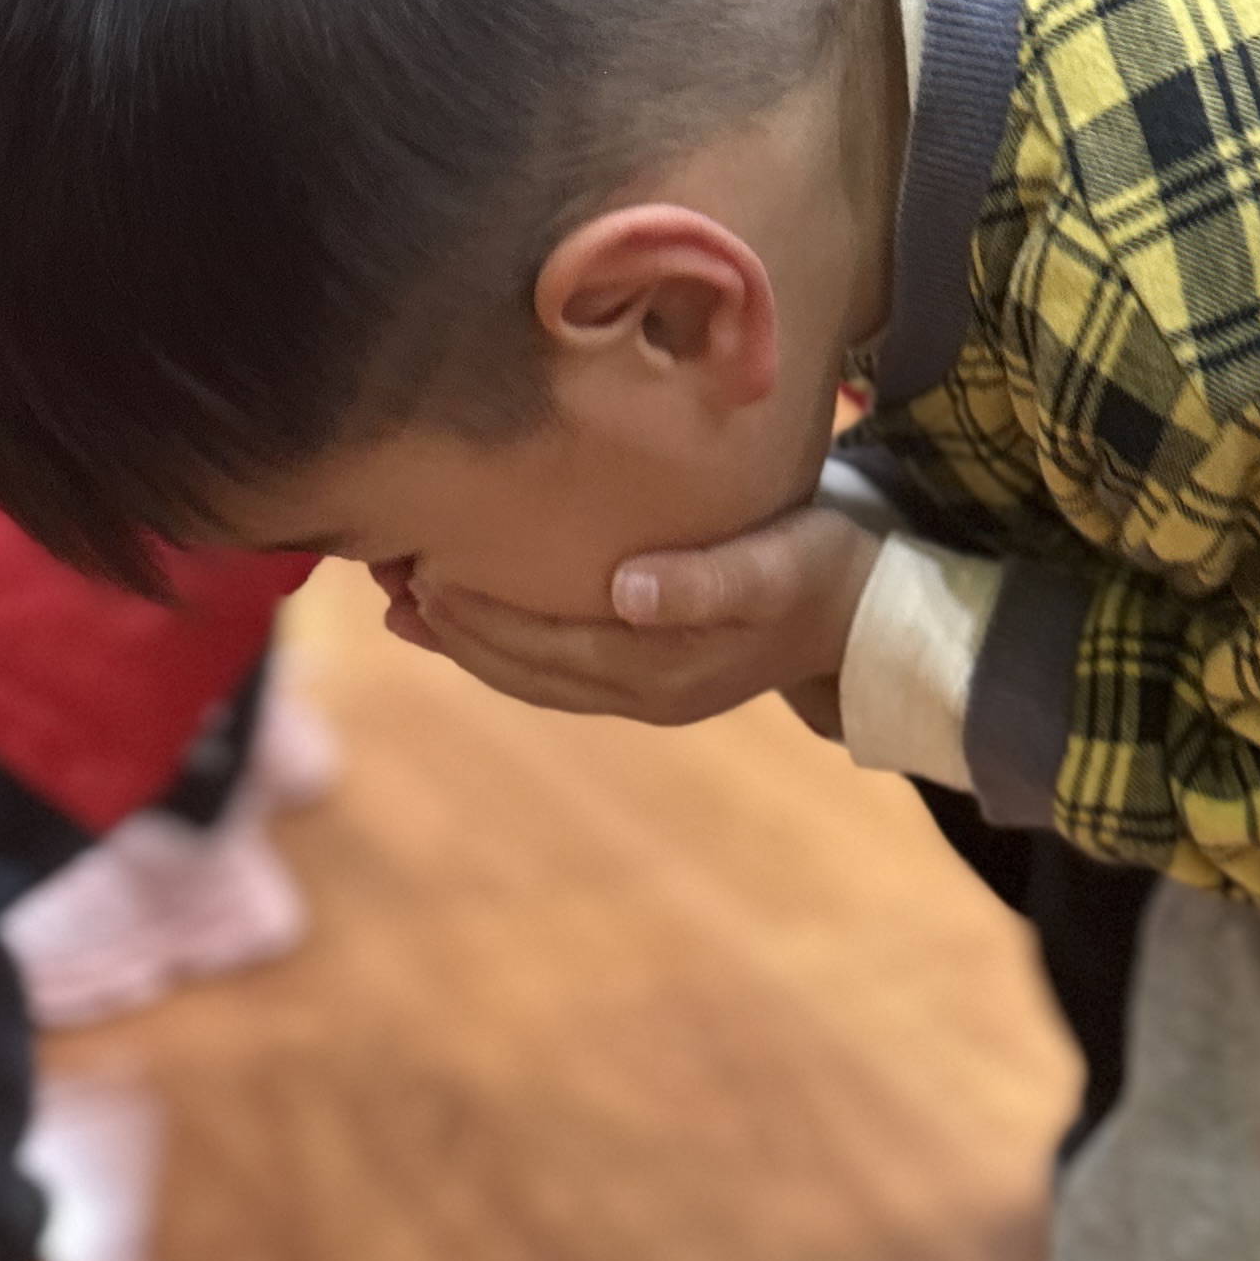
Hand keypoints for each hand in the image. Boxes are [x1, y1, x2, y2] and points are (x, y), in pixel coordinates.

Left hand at [399, 504, 878, 732]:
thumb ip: (705, 580)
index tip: (422, 571)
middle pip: (523, 671)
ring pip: (532, 677)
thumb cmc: (824, 571)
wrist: (875, 616)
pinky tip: (467, 617)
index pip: (546, 649)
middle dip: (451, 629)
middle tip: (385, 573)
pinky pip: (556, 671)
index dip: (479, 617)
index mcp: (663, 671)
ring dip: (465, 643)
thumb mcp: (777, 566)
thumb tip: (625, 591)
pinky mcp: (651, 677)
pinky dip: (503, 647)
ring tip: (402, 602)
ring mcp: (645, 693)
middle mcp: (643, 694)